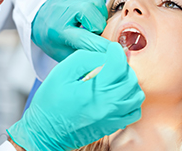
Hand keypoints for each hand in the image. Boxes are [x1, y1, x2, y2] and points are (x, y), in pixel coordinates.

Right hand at [7, 42, 144, 150]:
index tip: (111, 49)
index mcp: (94, 91)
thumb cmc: (49, 103)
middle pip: (131, 79)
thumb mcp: (62, 72)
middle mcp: (107, 106)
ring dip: (129, 82)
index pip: (119, 65)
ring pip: (136, 95)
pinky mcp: (112, 126)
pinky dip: (131, 99)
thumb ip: (86, 59)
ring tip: (115, 77)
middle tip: (111, 62)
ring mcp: (112, 118)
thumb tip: (105, 55)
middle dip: (123, 66)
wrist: (45, 132)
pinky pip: (134, 111)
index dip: (116, 52)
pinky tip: (119, 93)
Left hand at [31, 0, 109, 61]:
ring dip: (100, 12)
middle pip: (89, 10)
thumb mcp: (65, 54)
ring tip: (92, 19)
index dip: (99, 45)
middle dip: (98, 23)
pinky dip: (99, 0)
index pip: (82, 38)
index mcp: (58, 31)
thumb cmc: (55, 38)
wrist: (41, 18)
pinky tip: (91, 9)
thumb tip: (105, 61)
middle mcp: (60, 10)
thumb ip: (84, 57)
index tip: (113, 51)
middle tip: (94, 30)